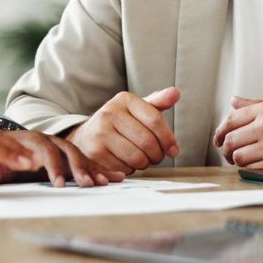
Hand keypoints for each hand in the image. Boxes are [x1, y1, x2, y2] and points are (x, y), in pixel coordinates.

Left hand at [0, 131, 127, 187]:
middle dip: (77, 168)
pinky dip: (99, 170)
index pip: (41, 150)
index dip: (51, 166)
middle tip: (87, 184)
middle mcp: (44, 141)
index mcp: (25, 142)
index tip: (58, 183)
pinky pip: (84, 162)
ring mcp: (56, 147)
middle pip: (64, 150)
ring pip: (77, 155)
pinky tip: (116, 178)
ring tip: (105, 183)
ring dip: (92, 169)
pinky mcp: (64, 157)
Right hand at [66, 87, 180, 174]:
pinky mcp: (95, 151)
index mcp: (125, 99)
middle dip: (157, 155)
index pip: (155, 120)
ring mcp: (101, 132)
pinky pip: (124, 168)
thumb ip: (157, 102)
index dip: (168, 139)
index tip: (173, 150)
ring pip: (137, 157)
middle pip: (148, 142)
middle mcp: (110, 112)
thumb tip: (176, 93)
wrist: (87, 135)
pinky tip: (126, 162)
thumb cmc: (119, 123)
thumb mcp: (137, 109)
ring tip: (142, 159)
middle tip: (156, 157)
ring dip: (145, 163)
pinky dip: (130, 170)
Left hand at [212, 97, 262, 167]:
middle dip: (225, 147)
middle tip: (227, 150)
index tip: (218, 137)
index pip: (230, 120)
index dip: (220, 130)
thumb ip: (255, 104)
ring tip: (239, 158)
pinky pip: (252, 168)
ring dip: (236, 159)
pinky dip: (249, 168)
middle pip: (230, 140)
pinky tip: (253, 164)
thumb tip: (234, 101)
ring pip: (239, 157)